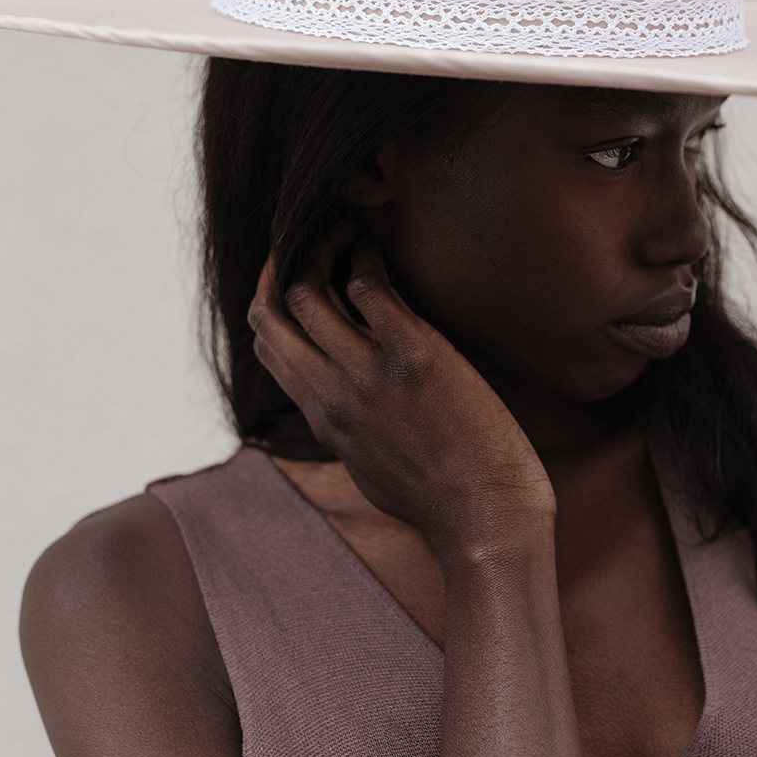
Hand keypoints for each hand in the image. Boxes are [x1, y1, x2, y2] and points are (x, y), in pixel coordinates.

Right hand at [247, 225, 554, 558]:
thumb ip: (352, 427)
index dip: (273, 301)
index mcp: (322, 418)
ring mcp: (367, 374)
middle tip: (316, 237)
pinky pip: (371, 286)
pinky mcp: (413, 357)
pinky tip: (382, 251)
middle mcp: (332, 393)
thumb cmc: (444, 500)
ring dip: (323, 246)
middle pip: (270, 312)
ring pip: (309, 291)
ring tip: (348, 230)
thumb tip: (353, 402)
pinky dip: (368, 257)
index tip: (301, 274)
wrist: (488, 526)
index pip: (268, 345)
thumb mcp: (374, 468)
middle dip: (285, 262)